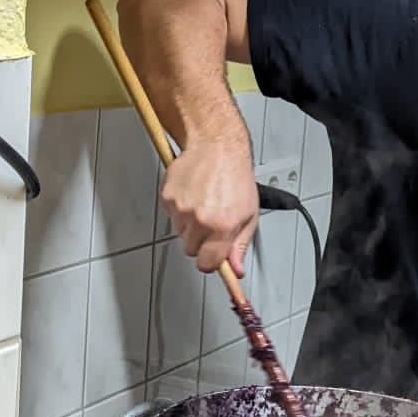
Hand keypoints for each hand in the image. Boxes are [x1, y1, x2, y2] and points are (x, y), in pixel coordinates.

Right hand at [160, 129, 257, 274]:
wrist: (217, 147)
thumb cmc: (236, 176)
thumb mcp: (249, 214)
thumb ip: (240, 245)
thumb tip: (235, 269)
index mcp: (222, 227)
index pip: (207, 264)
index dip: (211, 263)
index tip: (213, 259)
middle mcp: (200, 220)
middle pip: (191, 250)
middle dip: (201, 241)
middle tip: (212, 222)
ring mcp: (182, 209)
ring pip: (180, 233)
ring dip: (190, 224)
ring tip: (204, 204)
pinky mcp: (168, 198)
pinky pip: (171, 215)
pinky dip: (180, 209)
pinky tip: (193, 195)